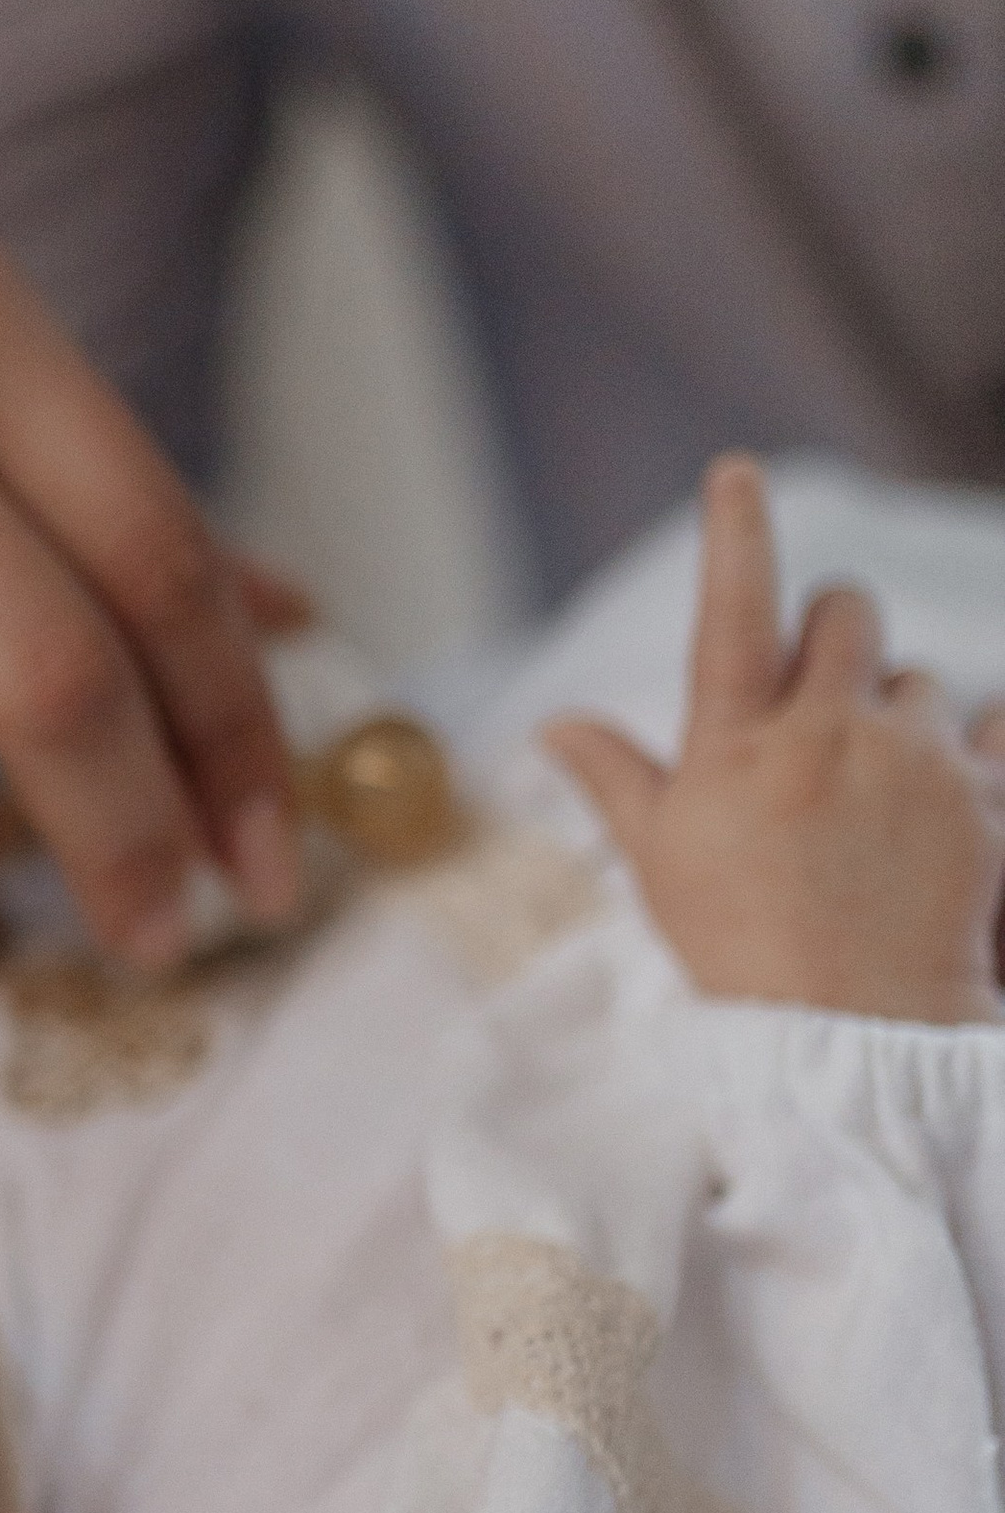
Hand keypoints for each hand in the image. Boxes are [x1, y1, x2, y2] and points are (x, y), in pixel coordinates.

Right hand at [543, 458, 1004, 1025]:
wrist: (853, 1040)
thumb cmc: (741, 952)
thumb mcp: (662, 863)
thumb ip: (616, 777)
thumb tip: (552, 724)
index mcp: (735, 747)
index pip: (731, 605)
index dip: (734, 529)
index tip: (736, 471)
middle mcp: (826, 736)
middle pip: (847, 610)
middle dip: (834, 636)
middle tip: (820, 702)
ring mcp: (913, 764)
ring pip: (920, 677)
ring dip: (899, 712)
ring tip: (875, 793)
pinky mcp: (987, 799)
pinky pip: (993, 726)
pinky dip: (972, 751)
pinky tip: (943, 798)